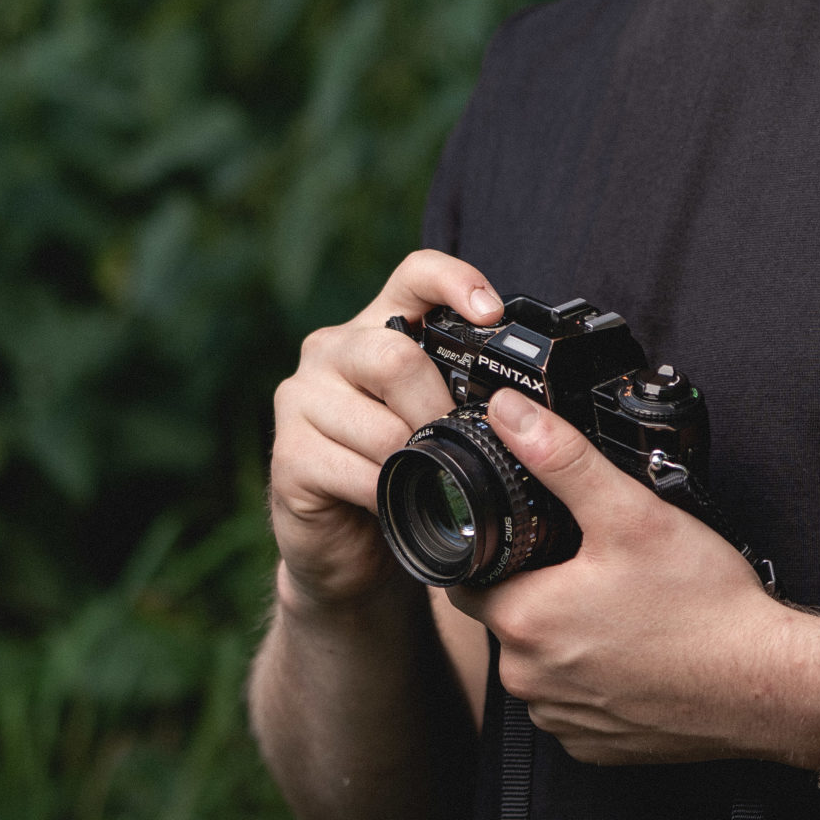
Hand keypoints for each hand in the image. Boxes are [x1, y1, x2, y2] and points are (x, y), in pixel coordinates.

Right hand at [268, 251, 504, 609]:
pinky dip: (389, 493)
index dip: (456, 281)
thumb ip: (462, 390)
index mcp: (379, 326)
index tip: (492, 315)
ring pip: (379, 423)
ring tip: (427, 480)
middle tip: (461, 445)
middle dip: (439, 410)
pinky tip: (392, 502)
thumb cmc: (403, 471)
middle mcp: (333, 350)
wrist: (350, 547)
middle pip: (395, 356)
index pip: (416, 273)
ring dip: (416, 460)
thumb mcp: (437, 419)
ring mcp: (301, 398)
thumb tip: (531, 399)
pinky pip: (356, 470)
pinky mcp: (289, 454)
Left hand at [450, 388, 819, 767]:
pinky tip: (637, 653)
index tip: (530, 540)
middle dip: (537, 591)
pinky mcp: (595, 746)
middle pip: (506, 620)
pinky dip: (596, 680)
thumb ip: (561, 458)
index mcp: (524, 620)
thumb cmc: (703, 606)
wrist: (764, 684)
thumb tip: (509, 416)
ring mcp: (562, 719)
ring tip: (622, 609)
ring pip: (541, 664)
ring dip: (565, 639)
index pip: (466, 580)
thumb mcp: (630, 512)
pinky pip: (575, 704)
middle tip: (594, 566)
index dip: (492, 553)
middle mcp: (530, 679)